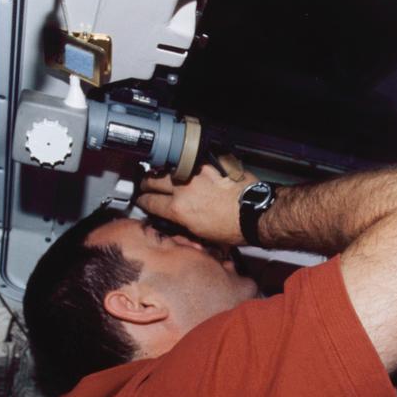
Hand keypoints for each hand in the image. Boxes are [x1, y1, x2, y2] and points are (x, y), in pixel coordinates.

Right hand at [135, 153, 257, 245]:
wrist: (255, 214)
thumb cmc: (233, 229)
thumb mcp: (201, 235)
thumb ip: (182, 224)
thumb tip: (174, 220)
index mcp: (178, 209)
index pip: (150, 202)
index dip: (142, 202)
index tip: (142, 200)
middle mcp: (183, 189)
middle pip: (153, 181)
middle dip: (146, 184)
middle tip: (146, 185)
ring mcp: (196, 174)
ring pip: (170, 168)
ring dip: (163, 172)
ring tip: (162, 174)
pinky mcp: (210, 165)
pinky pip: (192, 161)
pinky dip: (187, 165)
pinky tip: (187, 167)